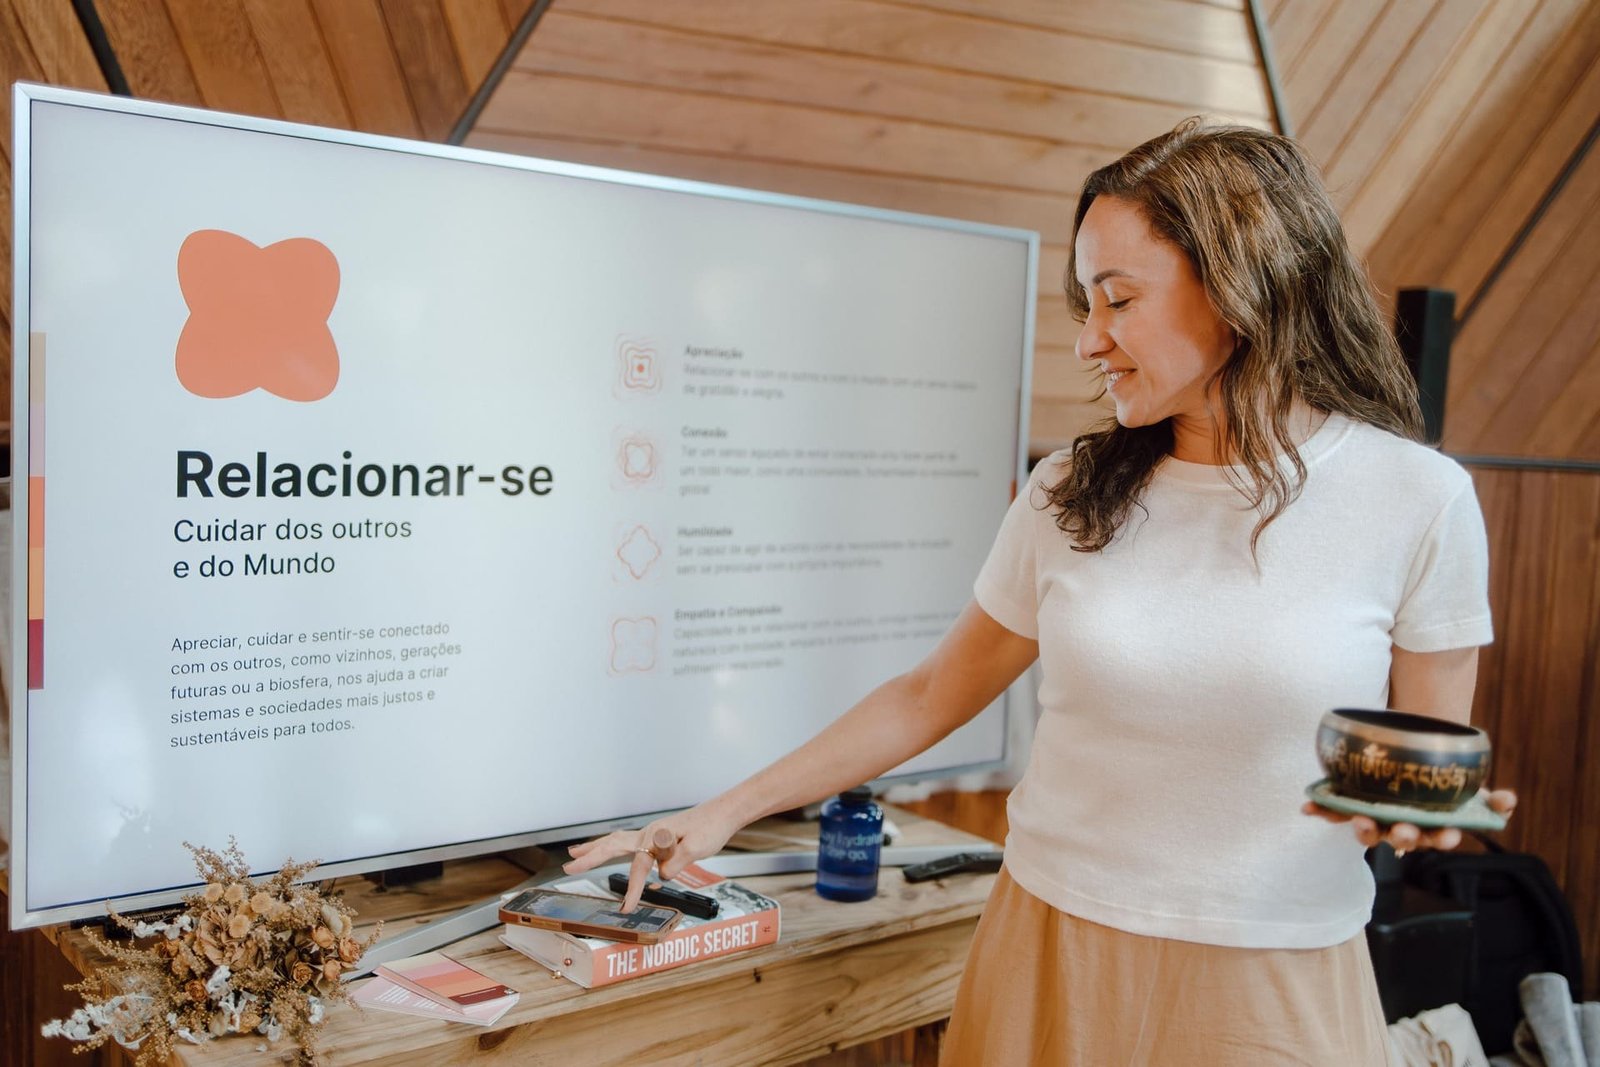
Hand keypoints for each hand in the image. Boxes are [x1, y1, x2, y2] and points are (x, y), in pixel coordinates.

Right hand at [563, 802, 740, 911]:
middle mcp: (649, 832)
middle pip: (612, 845)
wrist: (723, 813)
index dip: (633, 889)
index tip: (626, 908)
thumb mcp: (698, 848)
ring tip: (575, 853)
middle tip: (568, 866)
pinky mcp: (656, 836)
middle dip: (589, 857)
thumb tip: (660, 875)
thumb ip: (676, 861)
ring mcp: (651, 833)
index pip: (639, 866)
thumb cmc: (712, 828)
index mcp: (656, 835)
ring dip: (594, 848)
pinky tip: (606, 849)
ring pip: (616, 841)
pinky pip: (626, 843)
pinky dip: (610, 846)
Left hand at [1302, 788, 1516, 854]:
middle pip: (1402, 838)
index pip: (1439, 839)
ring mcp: (1376, 819)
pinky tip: (1308, 807)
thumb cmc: (1443, 783)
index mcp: (1431, 829)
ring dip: (1363, 828)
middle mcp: (1401, 828)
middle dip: (1403, 836)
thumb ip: (1489, 798)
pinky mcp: (1353, 806)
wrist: (1413, 760)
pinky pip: (1336, 811)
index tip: (1450, 835)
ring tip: (1361, 819)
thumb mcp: (1469, 789)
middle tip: (1404, 830)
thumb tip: (1509, 800)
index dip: (1443, 839)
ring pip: (1368, 831)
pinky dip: (1322, 810)